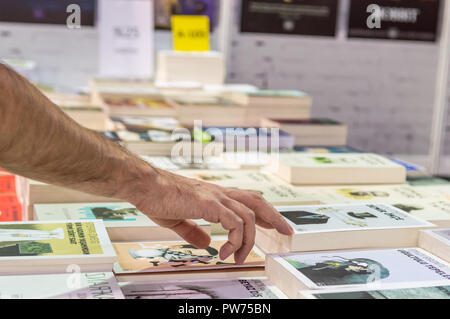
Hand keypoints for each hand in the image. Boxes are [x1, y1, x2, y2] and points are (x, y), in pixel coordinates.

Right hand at [128, 168, 293, 263]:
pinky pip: (233, 222)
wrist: (144, 186)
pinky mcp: (208, 203)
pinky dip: (234, 240)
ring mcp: (215, 197)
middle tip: (286, 232)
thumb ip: (194, 230)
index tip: (274, 225)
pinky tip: (224, 252)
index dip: (263, 212)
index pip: (247, 200)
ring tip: (238, 258)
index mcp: (214, 196)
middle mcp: (219, 194)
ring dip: (248, 240)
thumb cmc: (157, 198)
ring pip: (248, 215)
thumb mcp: (178, 220)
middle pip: (257, 201)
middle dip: (274, 217)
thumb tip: (206, 242)